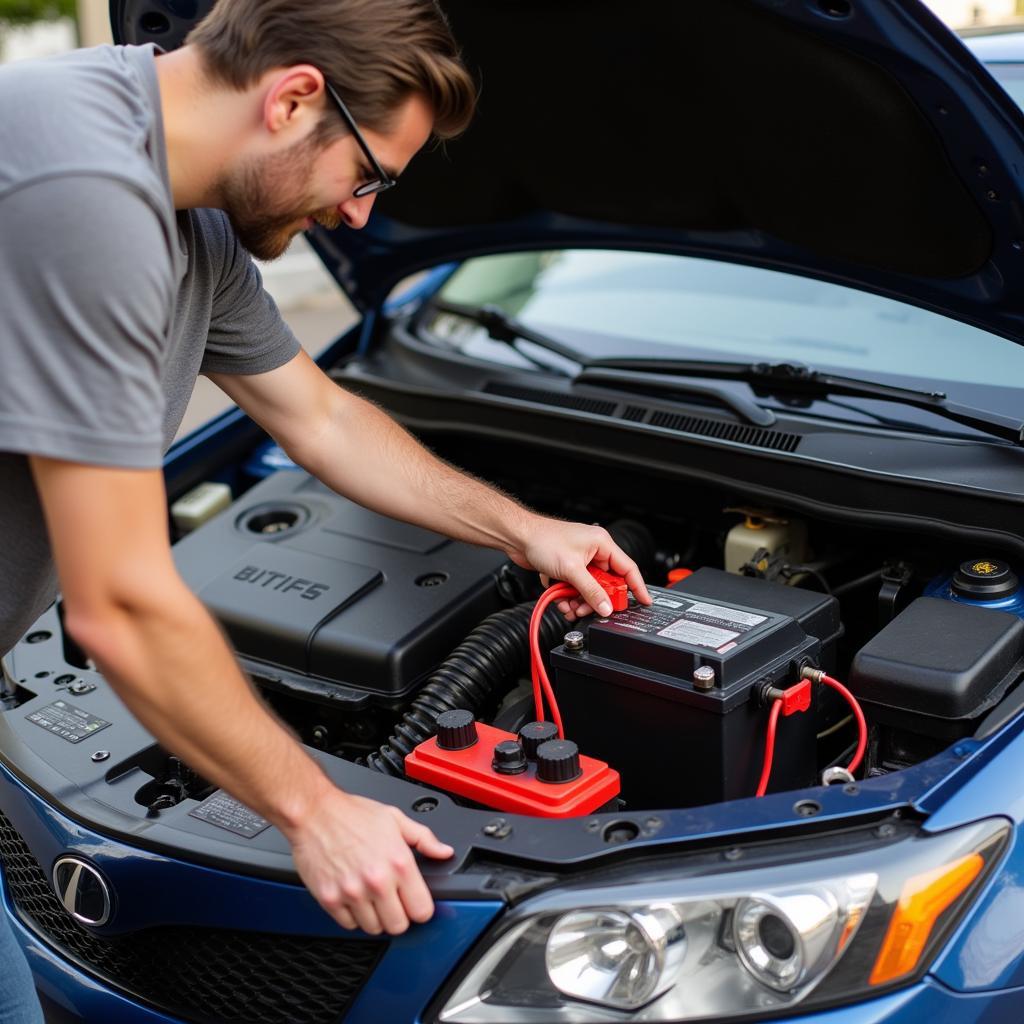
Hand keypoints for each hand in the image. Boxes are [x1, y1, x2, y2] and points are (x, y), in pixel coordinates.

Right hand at [286, 787, 453, 934]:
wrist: (314, 812)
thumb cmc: (352, 813)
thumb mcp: (395, 818)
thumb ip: (424, 838)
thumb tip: (444, 852)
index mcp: (398, 862)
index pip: (422, 910)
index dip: (420, 908)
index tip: (414, 902)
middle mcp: (377, 881)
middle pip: (399, 926)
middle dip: (398, 915)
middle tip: (392, 901)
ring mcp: (352, 893)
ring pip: (374, 928)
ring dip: (375, 917)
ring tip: (370, 896)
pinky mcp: (330, 899)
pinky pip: (349, 925)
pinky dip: (353, 916)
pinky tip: (353, 897)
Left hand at [508, 516, 652, 620]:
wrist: (518, 537)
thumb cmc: (543, 539)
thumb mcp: (572, 569)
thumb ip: (591, 591)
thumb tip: (605, 606)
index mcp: (602, 544)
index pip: (628, 568)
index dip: (637, 587)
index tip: (644, 601)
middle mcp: (593, 551)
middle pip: (606, 583)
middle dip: (596, 599)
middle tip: (590, 610)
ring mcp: (580, 560)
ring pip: (589, 588)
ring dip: (580, 601)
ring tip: (570, 607)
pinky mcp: (567, 567)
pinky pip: (575, 588)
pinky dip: (569, 596)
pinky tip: (561, 601)